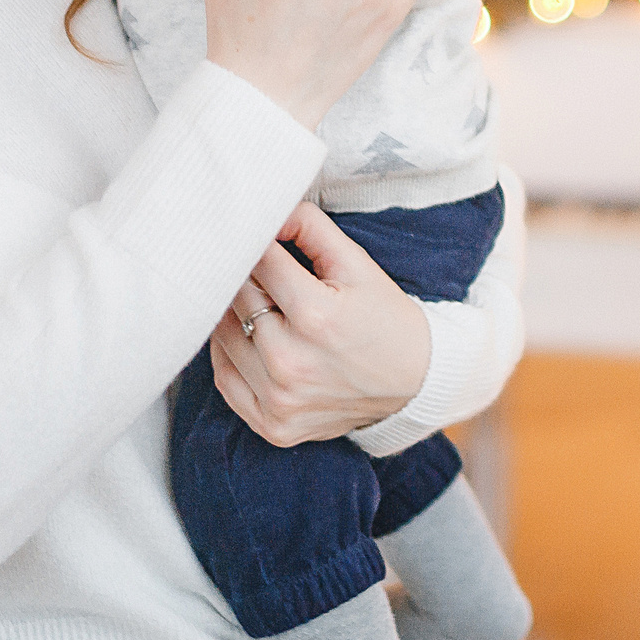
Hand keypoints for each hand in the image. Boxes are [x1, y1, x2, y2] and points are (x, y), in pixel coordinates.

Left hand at [207, 205, 431, 445]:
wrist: (416, 383)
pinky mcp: (273, 425)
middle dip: (248, 277)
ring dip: (234, 313)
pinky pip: (225, 380)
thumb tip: (267, 213)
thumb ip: (309, 228)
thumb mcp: (357, 264)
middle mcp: (290, 362)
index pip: (259, 262)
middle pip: (237, 298)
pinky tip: (252, 338)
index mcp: (315, 316)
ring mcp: (279, 400)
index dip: (261, 244)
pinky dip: (229, 354)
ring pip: (224, 336)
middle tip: (264, 271)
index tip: (265, 239)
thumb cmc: (384, 318)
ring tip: (260, 303)